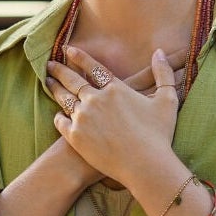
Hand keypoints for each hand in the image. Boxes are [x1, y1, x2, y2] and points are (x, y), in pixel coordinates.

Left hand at [46, 46, 180, 188]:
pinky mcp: (76, 137)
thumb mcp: (168, 100)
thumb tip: (159, 51)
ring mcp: (83, 118)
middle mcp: (95, 99)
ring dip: (55, 88)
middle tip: (50, 64)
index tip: (68, 50)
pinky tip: (58, 114)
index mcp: (115, 89)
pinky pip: (61, 122)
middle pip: (73, 80)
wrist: (145, 165)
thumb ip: (164, 74)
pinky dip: (59, 116)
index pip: (93, 67)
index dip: (79, 57)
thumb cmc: (159, 134)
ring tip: (48, 82)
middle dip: (60, 70)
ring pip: (64, 98)